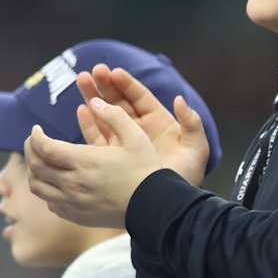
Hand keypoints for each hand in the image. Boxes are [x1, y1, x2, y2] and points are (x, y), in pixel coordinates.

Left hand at [26, 100, 169, 227]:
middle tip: (34, 141)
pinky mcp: (77, 216)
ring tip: (41, 160)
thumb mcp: (135, 137)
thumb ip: (114, 115)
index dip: (35, 136)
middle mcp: (74, 184)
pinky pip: (50, 203)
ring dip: (34, 171)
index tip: (37, 129)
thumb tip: (93, 102)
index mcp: (84, 162)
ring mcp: (74, 202)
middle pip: (35, 166)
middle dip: (30, 150)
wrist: (157, 209)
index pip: (44, 148)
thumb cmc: (146, 171)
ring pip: (38, 187)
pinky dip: (47, 190)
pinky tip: (55, 181)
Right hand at [74, 65, 210, 185]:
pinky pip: (97, 136)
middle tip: (93, 71)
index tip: (114, 72)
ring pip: (105, 114)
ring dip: (93, 96)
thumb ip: (192, 124)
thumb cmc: (185, 178)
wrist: (169, 206)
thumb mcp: (195, 150)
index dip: (126, 84)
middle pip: (119, 101)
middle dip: (105, 85)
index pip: (139, 98)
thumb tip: (180, 99)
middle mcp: (139, 130)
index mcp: (159, 123)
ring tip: (81, 80)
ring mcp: (123, 142)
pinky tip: (82, 109)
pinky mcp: (111, 156)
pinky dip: (89, 122)